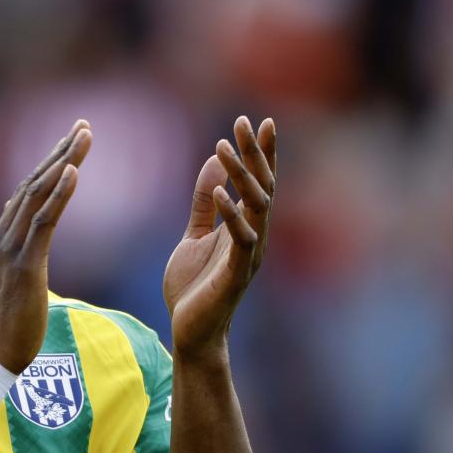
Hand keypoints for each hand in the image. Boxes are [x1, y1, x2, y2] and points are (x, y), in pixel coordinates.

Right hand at [0, 120, 91, 371]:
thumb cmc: (9, 321)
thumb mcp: (13, 276)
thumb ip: (18, 249)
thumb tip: (24, 232)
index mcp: (3, 236)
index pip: (29, 190)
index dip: (50, 163)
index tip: (71, 141)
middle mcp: (4, 234)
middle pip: (35, 182)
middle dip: (61, 151)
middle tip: (84, 125)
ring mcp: (13, 248)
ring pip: (40, 193)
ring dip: (64, 161)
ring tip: (85, 136)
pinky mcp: (26, 264)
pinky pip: (44, 221)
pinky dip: (59, 193)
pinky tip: (74, 171)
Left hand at [164, 116, 275, 360]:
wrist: (191, 331)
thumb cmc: (194, 287)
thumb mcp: (193, 236)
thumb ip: (203, 204)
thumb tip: (211, 165)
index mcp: (246, 227)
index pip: (258, 182)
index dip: (260, 153)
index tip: (258, 121)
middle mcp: (255, 237)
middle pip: (262, 187)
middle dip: (254, 153)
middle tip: (245, 121)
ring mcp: (248, 255)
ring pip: (255, 207)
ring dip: (241, 176)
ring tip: (225, 146)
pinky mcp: (236, 273)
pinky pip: (240, 238)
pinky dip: (231, 214)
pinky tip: (221, 192)